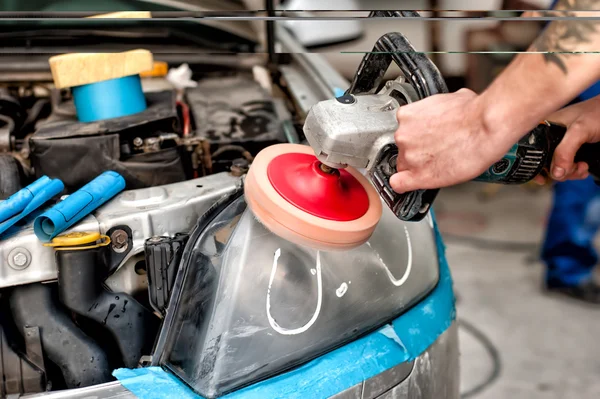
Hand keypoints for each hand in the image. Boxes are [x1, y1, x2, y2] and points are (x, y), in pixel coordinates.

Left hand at [390, 89, 515, 192]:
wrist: (486, 127)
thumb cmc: (473, 112)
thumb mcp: (449, 99)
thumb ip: (436, 110)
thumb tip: (443, 113)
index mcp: (407, 116)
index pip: (403, 131)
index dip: (415, 137)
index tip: (423, 140)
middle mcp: (404, 136)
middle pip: (403, 149)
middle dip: (418, 151)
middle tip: (437, 151)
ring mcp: (409, 156)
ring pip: (405, 166)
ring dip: (418, 165)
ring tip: (440, 162)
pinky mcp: (419, 175)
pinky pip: (399, 184)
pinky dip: (403, 185)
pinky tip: (410, 183)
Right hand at [533, 96, 599, 183]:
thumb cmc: (597, 112)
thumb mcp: (579, 131)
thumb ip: (565, 151)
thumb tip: (555, 173)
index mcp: (543, 127)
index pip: (532, 152)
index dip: (535, 166)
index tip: (543, 177)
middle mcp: (549, 136)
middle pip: (544, 162)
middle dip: (558, 171)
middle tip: (572, 168)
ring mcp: (560, 143)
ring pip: (556, 167)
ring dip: (570, 172)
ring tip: (582, 166)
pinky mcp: (571, 149)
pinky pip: (567, 165)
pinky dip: (575, 171)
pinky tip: (583, 167)